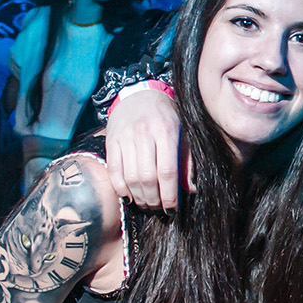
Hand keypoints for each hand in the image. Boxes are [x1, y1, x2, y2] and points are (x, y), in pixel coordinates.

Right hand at [103, 87, 188, 210]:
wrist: (140, 94)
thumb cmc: (167, 117)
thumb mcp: (183, 133)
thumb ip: (187, 160)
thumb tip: (190, 190)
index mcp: (166, 130)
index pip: (167, 171)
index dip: (170, 194)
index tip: (173, 208)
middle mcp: (144, 132)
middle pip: (147, 177)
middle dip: (154, 199)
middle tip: (159, 209)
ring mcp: (125, 136)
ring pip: (130, 177)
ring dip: (139, 197)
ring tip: (147, 205)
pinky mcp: (111, 140)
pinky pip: (114, 171)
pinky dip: (121, 188)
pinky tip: (130, 197)